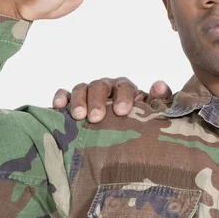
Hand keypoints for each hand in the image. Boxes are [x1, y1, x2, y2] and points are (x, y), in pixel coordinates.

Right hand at [52, 78, 171, 122]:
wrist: (122, 132)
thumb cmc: (137, 122)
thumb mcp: (151, 112)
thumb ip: (159, 100)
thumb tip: (160, 85)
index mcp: (125, 88)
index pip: (124, 86)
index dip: (124, 97)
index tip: (123, 111)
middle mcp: (106, 87)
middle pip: (100, 86)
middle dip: (98, 101)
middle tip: (97, 117)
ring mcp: (88, 92)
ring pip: (82, 88)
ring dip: (79, 101)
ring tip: (79, 116)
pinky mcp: (71, 100)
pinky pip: (64, 93)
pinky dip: (61, 97)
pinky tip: (58, 107)